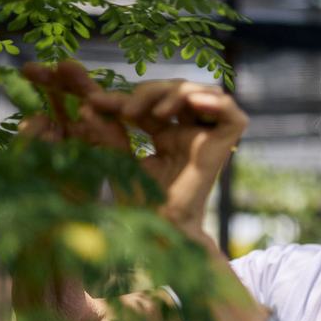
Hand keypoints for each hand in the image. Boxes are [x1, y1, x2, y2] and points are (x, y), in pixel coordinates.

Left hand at [20, 61, 247, 239]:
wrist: (160, 230)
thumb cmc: (140, 205)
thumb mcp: (119, 160)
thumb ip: (108, 133)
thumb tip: (88, 106)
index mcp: (167, 137)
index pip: (149, 103)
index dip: (123, 97)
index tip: (94, 102)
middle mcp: (189, 134)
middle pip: (177, 90)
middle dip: (150, 91)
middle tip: (127, 110)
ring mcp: (208, 140)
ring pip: (202, 93)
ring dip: (176, 93)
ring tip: (154, 113)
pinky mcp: (225, 148)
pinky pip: (232, 115)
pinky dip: (215, 102)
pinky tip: (191, 104)